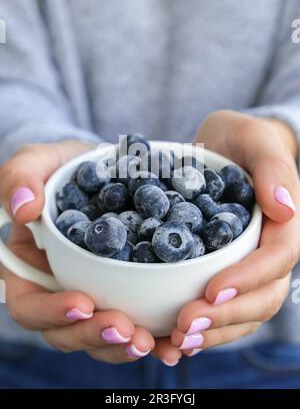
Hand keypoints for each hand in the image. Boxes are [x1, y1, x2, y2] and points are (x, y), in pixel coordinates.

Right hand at [0, 142, 153, 362]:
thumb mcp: (39, 161)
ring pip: (103, 336)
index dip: (52, 313)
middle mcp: (61, 289)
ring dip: (126, 345)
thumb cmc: (66, 168)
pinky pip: (137, 323)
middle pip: (69, 331)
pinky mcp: (128, 293)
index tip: (83, 303)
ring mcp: (97, 295)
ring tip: (153, 341)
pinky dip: (155, 337)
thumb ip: (20, 177)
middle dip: (97, 336)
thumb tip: (23, 207)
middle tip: (127, 330)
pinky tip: (174, 343)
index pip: (30, 304)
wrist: (109, 169)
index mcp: (32, 268)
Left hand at [168, 111, 299, 355]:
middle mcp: (269, 251)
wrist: (224, 148)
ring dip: (213, 333)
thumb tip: (286, 207)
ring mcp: (249, 266)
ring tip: (175, 343)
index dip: (248, 279)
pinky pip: (222, 307)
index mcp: (283, 223)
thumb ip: (273, 168)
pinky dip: (202, 328)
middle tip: (184, 328)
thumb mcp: (254, 139)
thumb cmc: (242, 140)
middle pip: (262, 297)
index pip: (276, 258)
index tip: (210, 292)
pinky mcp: (226, 271)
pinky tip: (171, 339)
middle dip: (225, 317)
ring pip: (244, 312)